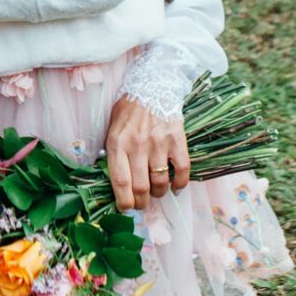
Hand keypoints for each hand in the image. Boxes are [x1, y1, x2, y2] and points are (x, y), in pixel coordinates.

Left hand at [105, 96, 191, 212]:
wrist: (152, 87)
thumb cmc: (129, 112)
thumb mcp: (112, 130)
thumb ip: (113, 154)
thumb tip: (116, 183)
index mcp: (118, 143)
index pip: (120, 182)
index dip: (124, 201)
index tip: (126, 208)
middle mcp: (138, 145)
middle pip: (141, 188)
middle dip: (141, 202)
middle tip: (141, 203)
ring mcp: (159, 143)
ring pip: (160, 183)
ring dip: (158, 193)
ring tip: (156, 192)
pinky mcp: (178, 141)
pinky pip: (182, 171)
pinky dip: (179, 184)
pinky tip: (175, 186)